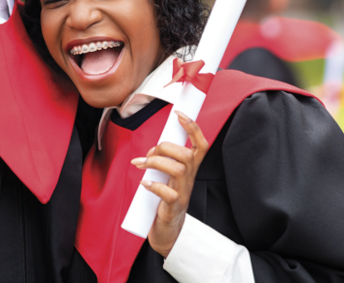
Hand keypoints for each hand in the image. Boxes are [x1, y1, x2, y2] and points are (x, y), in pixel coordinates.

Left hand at [131, 111, 208, 256]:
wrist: (168, 228)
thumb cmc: (166, 197)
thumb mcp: (167, 175)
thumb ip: (163, 161)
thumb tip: (149, 151)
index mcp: (190, 168)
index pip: (201, 145)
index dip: (193, 128)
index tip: (179, 114)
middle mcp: (190, 178)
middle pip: (187, 155)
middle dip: (165, 148)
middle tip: (148, 156)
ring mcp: (184, 192)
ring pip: (178, 169)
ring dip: (156, 163)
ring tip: (142, 166)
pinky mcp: (174, 206)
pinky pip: (168, 193)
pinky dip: (154, 186)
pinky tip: (144, 184)